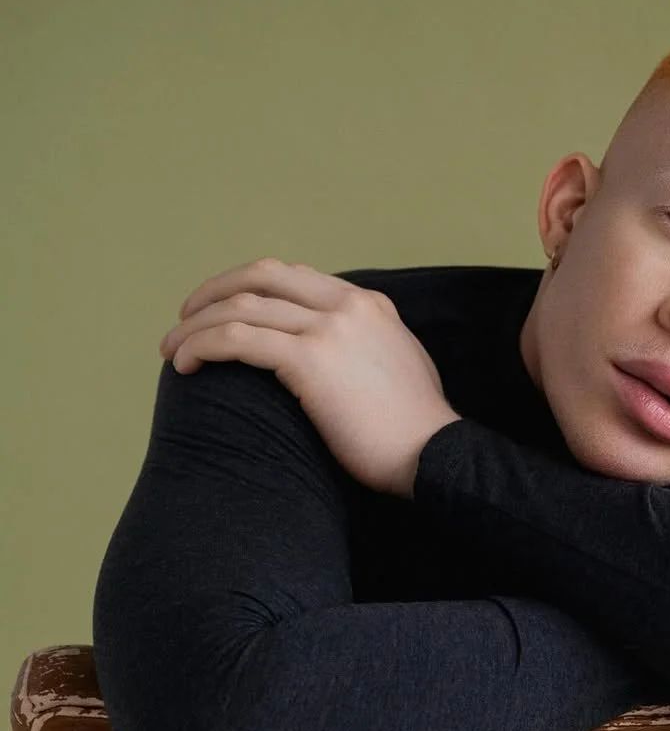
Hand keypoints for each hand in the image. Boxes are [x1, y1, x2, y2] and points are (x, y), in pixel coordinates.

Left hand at [158, 257, 461, 497]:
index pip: (295, 277)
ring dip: (195, 325)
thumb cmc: (418, 432)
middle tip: (186, 318)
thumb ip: (370, 349)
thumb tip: (342, 361)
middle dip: (214, 292)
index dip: (250, 289)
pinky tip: (186, 366)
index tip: (226, 312)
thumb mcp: (401, 369)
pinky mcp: (310, 360)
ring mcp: (329, 328)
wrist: (436, 455)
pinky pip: (237, 339)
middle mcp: (346, 305)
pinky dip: (202, 346)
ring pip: (240, 306)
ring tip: (172, 350)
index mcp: (368, 304)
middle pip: (261, 275)